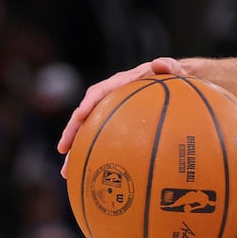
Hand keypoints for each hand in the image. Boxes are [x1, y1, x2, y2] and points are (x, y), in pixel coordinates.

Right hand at [58, 58, 187, 173]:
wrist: (172, 83)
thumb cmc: (172, 76)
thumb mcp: (172, 70)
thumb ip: (168, 66)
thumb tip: (160, 63)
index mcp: (119, 83)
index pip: (99, 92)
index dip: (89, 104)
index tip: (80, 116)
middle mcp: (109, 98)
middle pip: (84, 116)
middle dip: (72, 132)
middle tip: (63, 150)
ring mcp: (110, 111)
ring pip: (87, 131)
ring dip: (76, 150)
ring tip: (67, 172)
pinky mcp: (114, 124)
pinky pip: (99, 139)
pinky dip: (92, 154)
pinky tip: (89, 174)